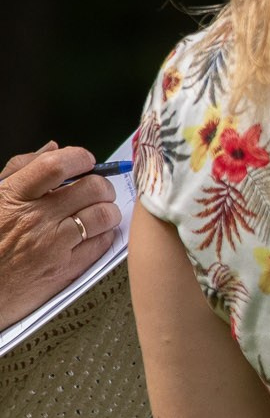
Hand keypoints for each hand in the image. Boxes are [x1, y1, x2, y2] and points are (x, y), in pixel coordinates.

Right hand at [0, 143, 120, 326]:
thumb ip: (21, 170)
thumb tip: (54, 149)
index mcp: (14, 197)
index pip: (55, 165)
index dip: (79, 157)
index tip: (85, 160)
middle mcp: (35, 219)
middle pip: (91, 188)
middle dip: (101, 185)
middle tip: (97, 190)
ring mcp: (52, 245)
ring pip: (104, 215)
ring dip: (108, 210)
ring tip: (99, 212)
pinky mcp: (66, 269)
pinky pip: (103, 243)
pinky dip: (105, 234)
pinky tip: (94, 234)